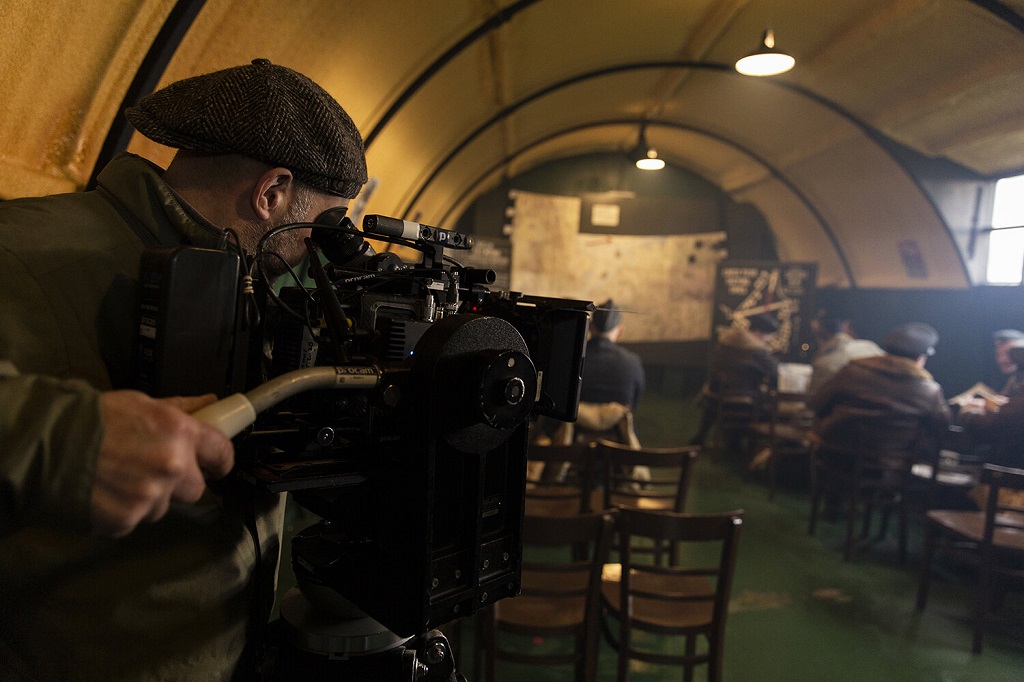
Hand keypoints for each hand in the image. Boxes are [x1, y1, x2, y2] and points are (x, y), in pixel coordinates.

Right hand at [92, 391, 234, 536]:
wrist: (45, 445)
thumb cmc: (91, 420)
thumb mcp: (141, 404)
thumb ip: (181, 409)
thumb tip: (211, 404)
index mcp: (180, 434)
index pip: (223, 454)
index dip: (219, 461)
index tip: (215, 464)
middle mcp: (172, 467)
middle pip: (196, 488)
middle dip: (179, 482)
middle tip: (153, 469)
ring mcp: (150, 497)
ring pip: (164, 506)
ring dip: (149, 497)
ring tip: (119, 477)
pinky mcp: (127, 520)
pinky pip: (137, 520)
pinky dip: (124, 510)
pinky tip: (105, 492)